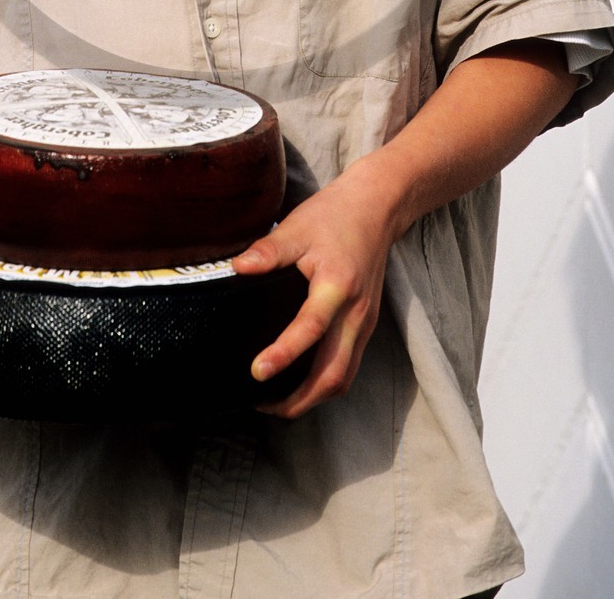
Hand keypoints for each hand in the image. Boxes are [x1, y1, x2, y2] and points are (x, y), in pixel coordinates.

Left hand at [232, 153, 399, 419]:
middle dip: (299, 398)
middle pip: (333, 374)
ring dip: (313, 398)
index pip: (311, 329)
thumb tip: (236, 268)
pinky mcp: (366, 325)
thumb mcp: (298, 226)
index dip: (284, 353)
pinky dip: (325, 383)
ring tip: (277, 402)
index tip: (257, 372)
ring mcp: (365, 322)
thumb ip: (268, 250)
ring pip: (344, 377)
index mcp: (338, 286)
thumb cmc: (335, 216)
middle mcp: (356, 313)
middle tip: (262, 404)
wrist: (377, 209)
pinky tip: (300, 382)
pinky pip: (348, 366)